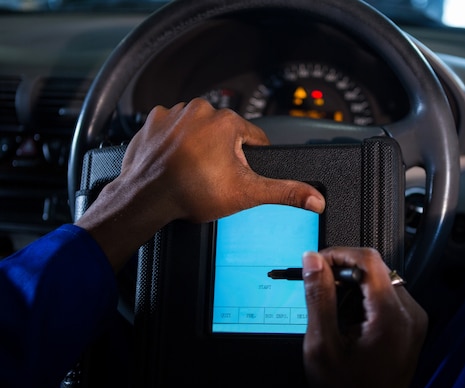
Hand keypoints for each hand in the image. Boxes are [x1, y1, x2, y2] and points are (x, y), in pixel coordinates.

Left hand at [76, 98, 324, 270]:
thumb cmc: (191, 192)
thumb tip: (315, 197)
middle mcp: (200, 110)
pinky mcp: (153, 121)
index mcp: (226, 121)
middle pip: (224, 134)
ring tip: (192, 171)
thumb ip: (285, 192)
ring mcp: (174, 113)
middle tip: (212, 177)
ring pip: (198, 130)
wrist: (146, 198)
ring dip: (198, 147)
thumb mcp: (246, 194)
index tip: (238, 174)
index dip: (250, 160)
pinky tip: (175, 162)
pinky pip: (172, 129)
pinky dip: (175, 144)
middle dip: (223, 154)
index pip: (253, 138)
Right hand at [302, 248, 427, 387]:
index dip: (338, 254)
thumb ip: (319, 297)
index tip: (316, 264)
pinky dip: (365, 299)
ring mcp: (413, 319)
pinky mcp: (410, 325)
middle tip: (320, 293)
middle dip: (343, 274)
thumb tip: (312, 261)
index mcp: (392, 316)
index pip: (369, 259)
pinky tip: (350, 322)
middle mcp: (410, 313)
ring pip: (380, 280)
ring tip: (335, 315)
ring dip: (354, 287)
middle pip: (375, 268)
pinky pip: (387, 296)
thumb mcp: (322, 345)